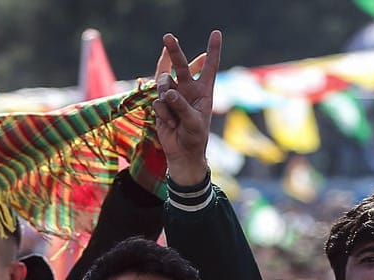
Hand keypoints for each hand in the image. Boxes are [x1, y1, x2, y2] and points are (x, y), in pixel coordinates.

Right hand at [154, 31, 219, 187]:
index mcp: (204, 92)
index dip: (213, 51)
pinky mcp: (160, 103)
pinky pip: (157, 102)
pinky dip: (163, 114)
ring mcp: (173, 95)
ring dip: (167, 99)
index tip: (216, 33)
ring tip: (174, 118)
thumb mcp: (194, 123)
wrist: (182, 153)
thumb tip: (168, 93)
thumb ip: (182, 107)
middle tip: (168, 37)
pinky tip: (169, 123)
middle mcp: (188, 89)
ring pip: (164, 84)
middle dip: (174, 51)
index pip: (209, 68)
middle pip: (181, 66)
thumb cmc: (195, 138)